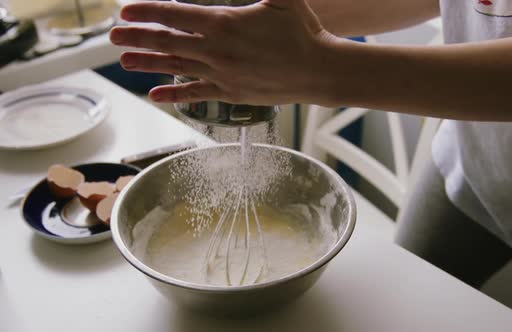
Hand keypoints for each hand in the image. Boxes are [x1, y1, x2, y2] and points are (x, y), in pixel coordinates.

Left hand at [110, 0, 336, 104]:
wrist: (318, 71)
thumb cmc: (302, 32)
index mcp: (224, 22)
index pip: (174, 14)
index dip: (147, 11)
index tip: (125, 11)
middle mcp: (216, 50)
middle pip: (167, 42)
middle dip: (137, 38)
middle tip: (113, 37)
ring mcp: (222, 74)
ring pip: (176, 67)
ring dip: (148, 64)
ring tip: (125, 62)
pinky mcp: (231, 93)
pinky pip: (196, 93)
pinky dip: (174, 94)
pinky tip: (155, 94)